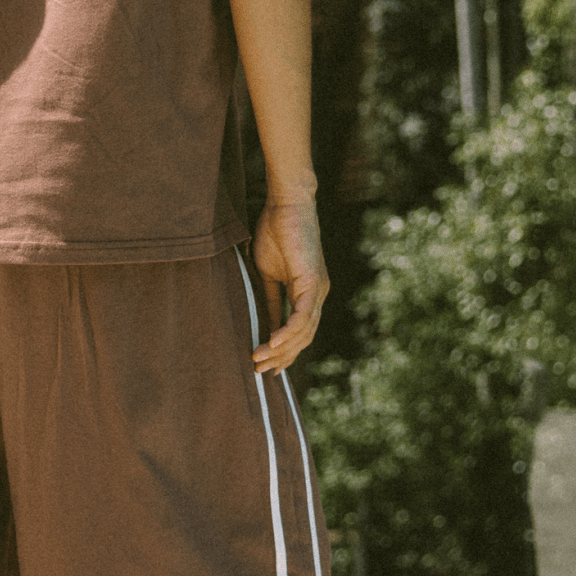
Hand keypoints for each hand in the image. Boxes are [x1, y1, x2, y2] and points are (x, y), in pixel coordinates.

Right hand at [249, 198, 328, 373]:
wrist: (286, 204)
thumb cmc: (276, 232)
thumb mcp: (267, 274)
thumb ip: (270, 299)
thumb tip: (264, 324)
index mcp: (308, 294)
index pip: (300, 333)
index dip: (284, 353)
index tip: (266, 368)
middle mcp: (318, 296)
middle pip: (303, 339)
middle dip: (280, 358)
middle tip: (257, 371)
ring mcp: (318, 290)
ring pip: (303, 332)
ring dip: (280, 349)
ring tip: (257, 359)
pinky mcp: (313, 281)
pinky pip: (302, 315)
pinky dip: (287, 332)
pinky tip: (272, 343)